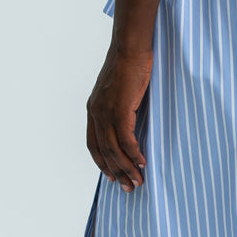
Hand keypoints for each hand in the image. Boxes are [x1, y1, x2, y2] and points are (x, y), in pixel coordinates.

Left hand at [86, 44, 151, 193]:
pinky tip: (142, 162)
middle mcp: (96, 113)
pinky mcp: (120, 110)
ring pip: (114, 150)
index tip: (111, 176)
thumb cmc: (129, 64)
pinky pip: (126, 140)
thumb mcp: (119, 90)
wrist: (130, 48)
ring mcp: (106, 112)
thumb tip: (130, 121)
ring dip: (127, 168)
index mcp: (93, 109)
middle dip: (116, 172)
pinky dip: (134, 154)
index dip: (102, 163)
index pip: (93, 144)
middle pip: (103, 152)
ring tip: (138, 181)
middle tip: (128, 188)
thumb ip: (120, 107)